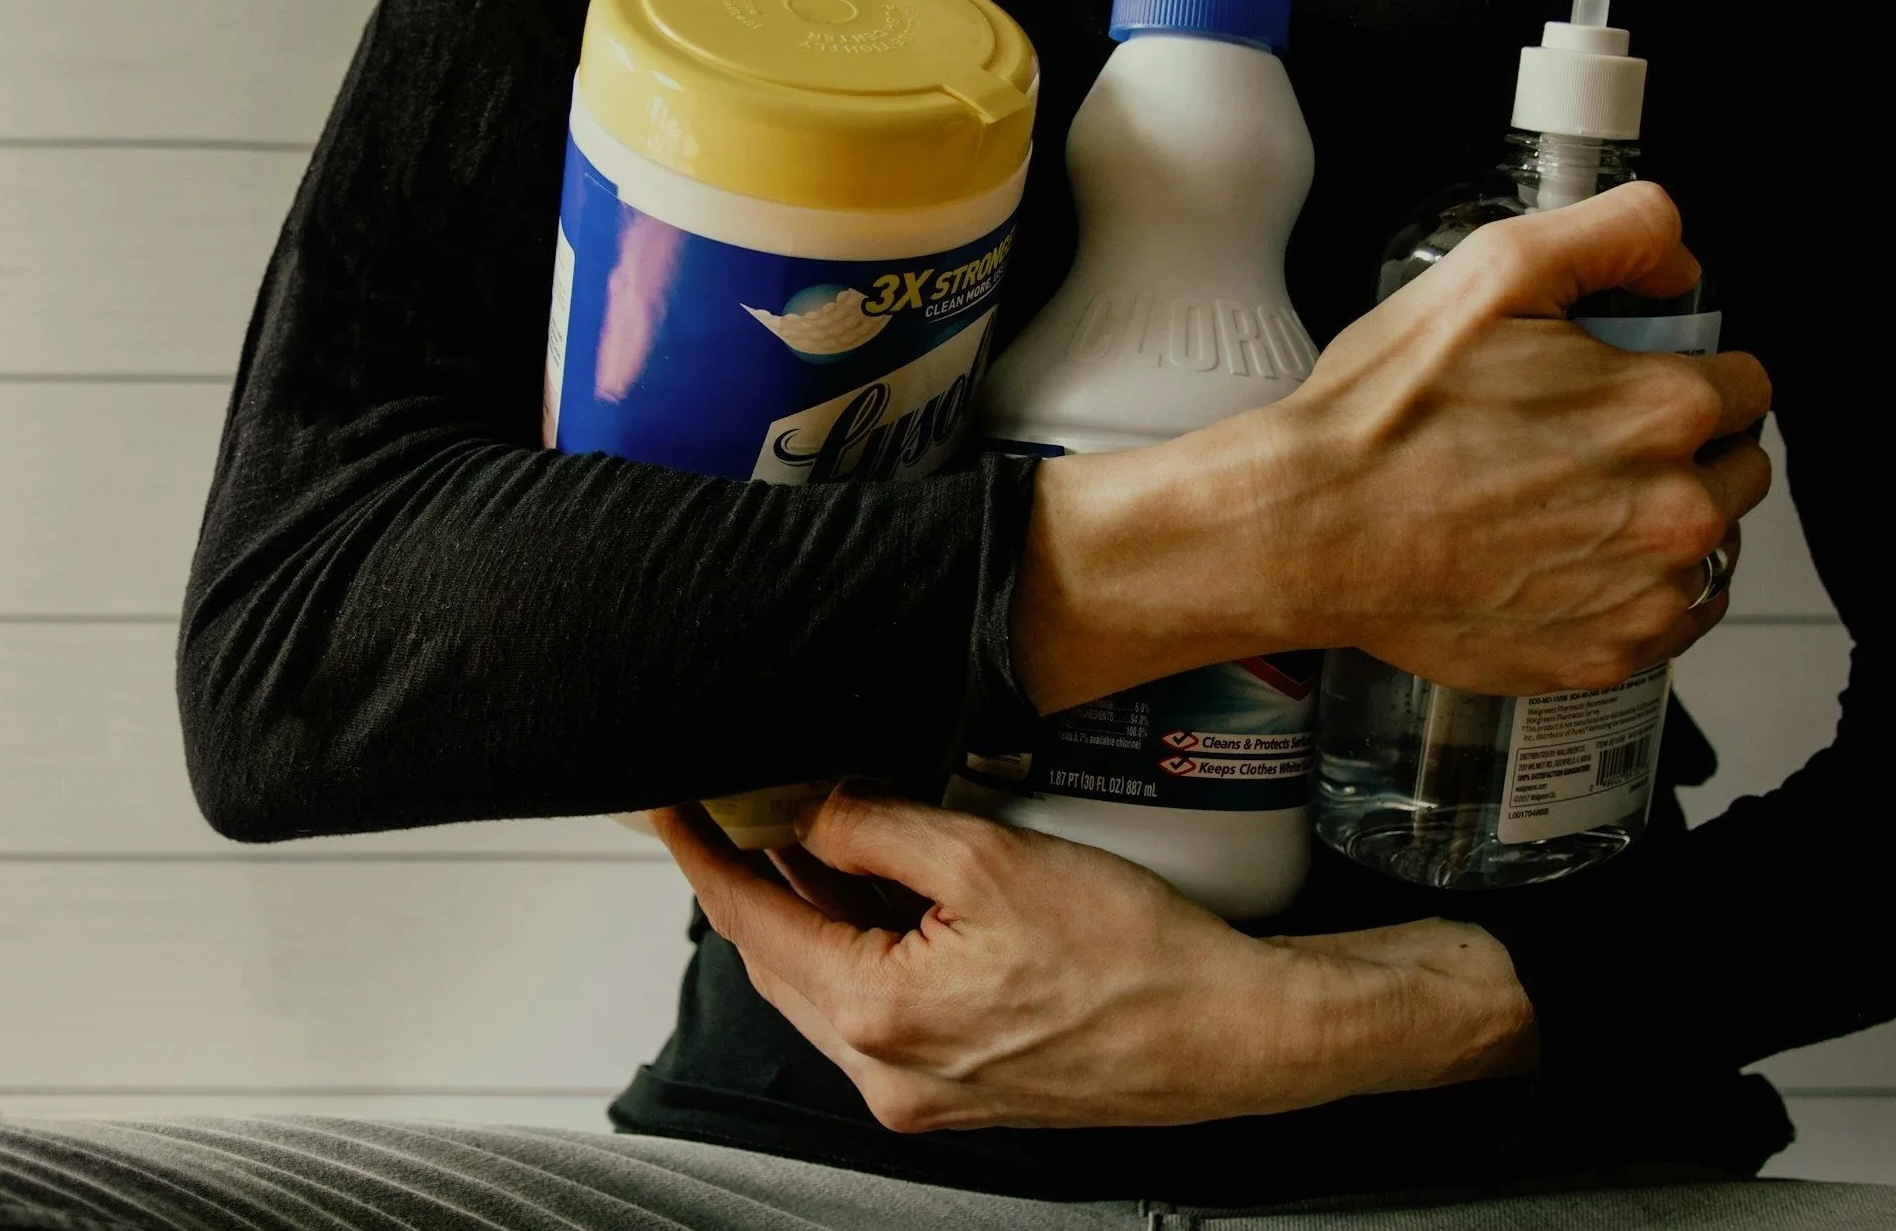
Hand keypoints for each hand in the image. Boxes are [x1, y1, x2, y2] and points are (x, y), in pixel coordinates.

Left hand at [650, 786, 1535, 1131]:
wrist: (1230, 1035)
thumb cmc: (1132, 954)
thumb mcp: (989, 860)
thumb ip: (878, 832)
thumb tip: (807, 812)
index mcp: (877, 1018)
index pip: (753, 921)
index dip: (703, 854)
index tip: (664, 804)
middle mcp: (883, 1075)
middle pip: (781, 960)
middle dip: (754, 878)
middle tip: (735, 801)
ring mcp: (920, 1093)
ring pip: (828, 984)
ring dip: (811, 912)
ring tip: (810, 830)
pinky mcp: (958, 1091)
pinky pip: (878, 1009)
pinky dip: (863, 946)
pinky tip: (879, 892)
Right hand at [1014, 182, 1769, 708]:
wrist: (1312, 529)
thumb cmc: (1388, 412)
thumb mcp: (1496, 269)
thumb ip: (1617, 231)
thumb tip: (1681, 256)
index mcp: (1666, 409)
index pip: (1746, 383)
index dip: (1682, 371)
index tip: (1623, 383)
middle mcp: (1678, 511)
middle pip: (1738, 467)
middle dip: (1683, 448)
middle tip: (1585, 443)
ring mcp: (1645, 595)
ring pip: (1709, 547)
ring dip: (1662, 521)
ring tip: (1565, 505)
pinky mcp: (1606, 658)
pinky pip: (1669, 620)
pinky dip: (1633, 593)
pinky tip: (1564, 563)